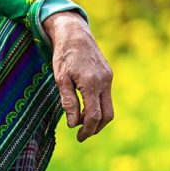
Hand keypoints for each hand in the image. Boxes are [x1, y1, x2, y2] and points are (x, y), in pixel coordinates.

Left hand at [43, 11, 113, 141]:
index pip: (93, 115)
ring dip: (97, 118)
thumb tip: (73, 124)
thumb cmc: (64, 56)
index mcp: (90, 83)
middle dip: (95, 128)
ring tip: (81, 121)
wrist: (74, 33)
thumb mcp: (60, 79)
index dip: (87, 130)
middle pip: (107, 115)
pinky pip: (106, 96)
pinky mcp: (108, 74)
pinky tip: (85, 106)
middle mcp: (104, 81)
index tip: (78, 137)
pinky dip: (98, 106)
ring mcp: (108, 78)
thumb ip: (68, 102)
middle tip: (82, 134)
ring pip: (109, 107)